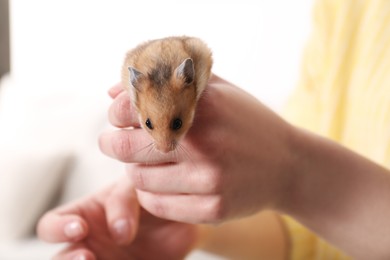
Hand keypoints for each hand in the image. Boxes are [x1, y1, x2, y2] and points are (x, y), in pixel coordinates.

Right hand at [37, 177, 196, 259]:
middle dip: (66, 259)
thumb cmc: (154, 197)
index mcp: (85, 215)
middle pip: (57, 258)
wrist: (183, 223)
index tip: (81, 229)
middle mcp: (88, 242)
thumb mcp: (139, 189)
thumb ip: (125, 200)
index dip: (60, 227)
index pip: (53, 223)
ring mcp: (103, 259)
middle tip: (86, 257)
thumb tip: (118, 231)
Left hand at [99, 75, 293, 223]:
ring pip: (138, 180)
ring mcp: (210, 181)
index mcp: (204, 107)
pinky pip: (156, 205)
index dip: (116, 113)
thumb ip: (170, 85)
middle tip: (114, 141)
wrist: (290, 165)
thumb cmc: (247, 124)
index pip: (132, 109)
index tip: (119, 117)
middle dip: (111, 144)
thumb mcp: (218, 92)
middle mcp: (205, 144)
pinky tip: (163, 182)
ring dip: (135, 169)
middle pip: (126, 149)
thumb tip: (114, 92)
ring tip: (150, 161)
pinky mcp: (213, 210)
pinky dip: (150, 193)